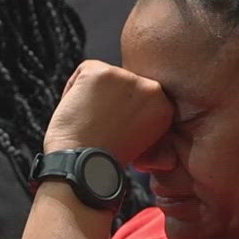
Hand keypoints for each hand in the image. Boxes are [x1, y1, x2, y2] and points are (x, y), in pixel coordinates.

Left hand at [41, 61, 172, 159]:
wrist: (85, 167)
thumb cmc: (106, 162)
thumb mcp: (143, 147)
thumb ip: (150, 130)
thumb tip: (157, 139)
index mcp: (165, 107)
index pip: (140, 95)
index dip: (122, 111)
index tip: (115, 129)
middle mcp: (152, 89)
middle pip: (123, 83)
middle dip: (110, 101)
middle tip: (101, 126)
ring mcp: (126, 77)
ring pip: (104, 76)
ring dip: (93, 96)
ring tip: (91, 122)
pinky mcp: (101, 71)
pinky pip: (83, 72)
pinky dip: (73, 89)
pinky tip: (79, 112)